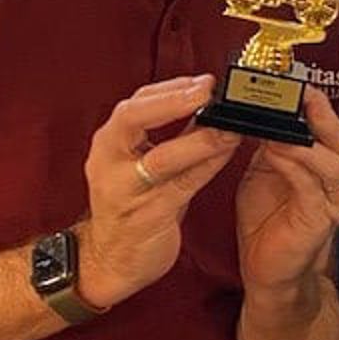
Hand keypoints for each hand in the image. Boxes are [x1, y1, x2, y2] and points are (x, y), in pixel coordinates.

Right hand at [78, 75, 241, 307]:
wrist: (110, 260)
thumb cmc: (132, 204)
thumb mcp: (144, 162)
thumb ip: (171, 133)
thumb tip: (208, 100)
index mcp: (110, 143)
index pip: (135, 104)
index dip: (170, 88)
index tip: (203, 80)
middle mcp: (109, 162)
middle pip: (132, 119)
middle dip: (172, 101)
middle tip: (207, 89)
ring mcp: (125, 190)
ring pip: (162, 158)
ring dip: (199, 138)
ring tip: (229, 124)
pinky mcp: (146, 216)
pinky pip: (182, 186)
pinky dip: (207, 166)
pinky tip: (228, 152)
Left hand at [236, 87, 338, 295]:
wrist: (268, 269)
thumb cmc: (268, 217)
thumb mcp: (265, 168)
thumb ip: (270, 139)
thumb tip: (259, 103)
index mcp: (331, 161)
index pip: (330, 124)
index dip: (315, 102)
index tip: (294, 81)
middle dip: (322, 114)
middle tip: (300, 93)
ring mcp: (335, 200)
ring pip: (334, 160)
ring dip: (306, 138)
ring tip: (280, 123)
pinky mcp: (321, 219)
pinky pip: (311, 186)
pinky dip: (294, 165)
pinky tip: (275, 151)